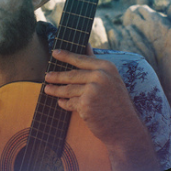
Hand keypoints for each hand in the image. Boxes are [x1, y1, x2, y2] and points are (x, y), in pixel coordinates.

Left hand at [45, 48, 158, 170]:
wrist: (123, 124)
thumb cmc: (117, 102)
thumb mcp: (111, 79)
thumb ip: (97, 65)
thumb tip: (86, 46)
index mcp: (106, 67)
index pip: (82, 59)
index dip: (67, 55)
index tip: (55, 53)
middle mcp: (100, 76)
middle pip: (72, 74)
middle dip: (57, 76)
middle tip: (47, 76)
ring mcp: (92, 90)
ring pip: (67, 89)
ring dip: (56, 90)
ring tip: (48, 89)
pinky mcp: (85, 104)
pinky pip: (69, 102)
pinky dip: (64, 103)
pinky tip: (62, 103)